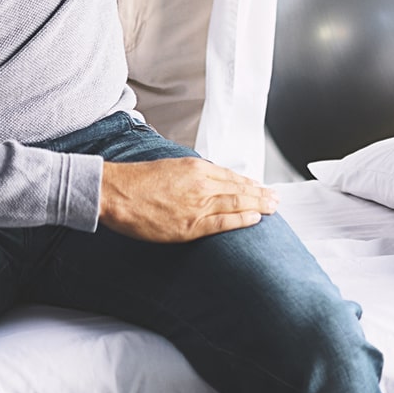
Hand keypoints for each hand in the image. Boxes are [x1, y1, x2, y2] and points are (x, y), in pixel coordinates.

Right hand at [99, 157, 278, 241]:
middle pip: (239, 188)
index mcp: (194, 167)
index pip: (229, 175)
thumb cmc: (137, 181)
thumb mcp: (169, 167)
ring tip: (273, 208)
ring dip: (258, 204)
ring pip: (237, 203)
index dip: (247, 182)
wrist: (117, 192)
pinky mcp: (191, 224)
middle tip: (276, 198)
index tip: (259, 186)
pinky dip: (241, 219)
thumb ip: (189, 174)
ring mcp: (197, 204)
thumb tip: (204, 180)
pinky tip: (254, 218)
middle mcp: (201, 183)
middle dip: (260, 193)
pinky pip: (223, 221)